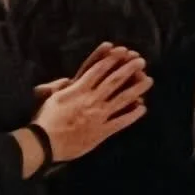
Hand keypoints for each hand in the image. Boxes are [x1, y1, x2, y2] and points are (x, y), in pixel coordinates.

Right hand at [37, 47, 151, 162]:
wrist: (44, 143)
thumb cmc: (45, 119)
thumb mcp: (53, 97)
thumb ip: (62, 86)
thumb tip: (69, 79)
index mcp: (78, 90)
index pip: (98, 70)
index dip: (111, 59)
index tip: (122, 51)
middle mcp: (91, 100)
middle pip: (114, 81)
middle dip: (129, 69)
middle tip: (141, 60)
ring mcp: (98, 115)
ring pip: (122, 99)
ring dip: (137, 88)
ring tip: (149, 80)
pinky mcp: (101, 131)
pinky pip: (121, 121)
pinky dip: (133, 114)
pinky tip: (143, 107)